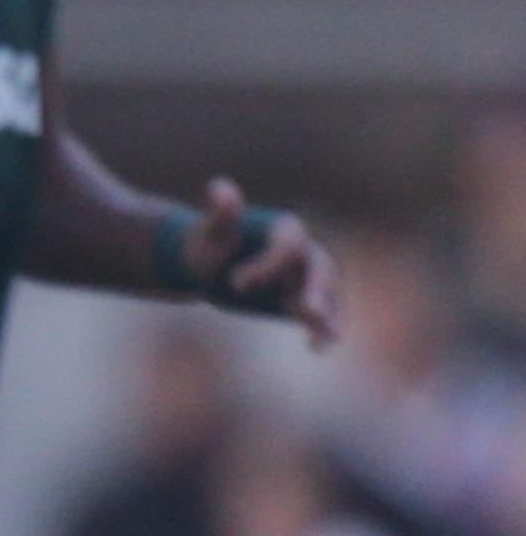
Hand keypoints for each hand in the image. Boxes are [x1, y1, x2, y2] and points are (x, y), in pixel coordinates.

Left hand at [181, 176, 339, 345]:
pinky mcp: (301, 300)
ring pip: (327, 294)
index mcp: (285, 229)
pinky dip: (323, 330)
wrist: (208, 266)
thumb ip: (222, 214)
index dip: (267, 265)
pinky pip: (320, 316)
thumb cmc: (208, 244)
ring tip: (322, 335)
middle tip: (306, 311)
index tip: (236, 284)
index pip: (288, 245)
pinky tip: (318, 348)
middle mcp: (303, 252)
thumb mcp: (211, 232)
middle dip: (315, 289)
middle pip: (319, 267)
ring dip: (327, 313)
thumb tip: (220, 188)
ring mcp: (305, 277)